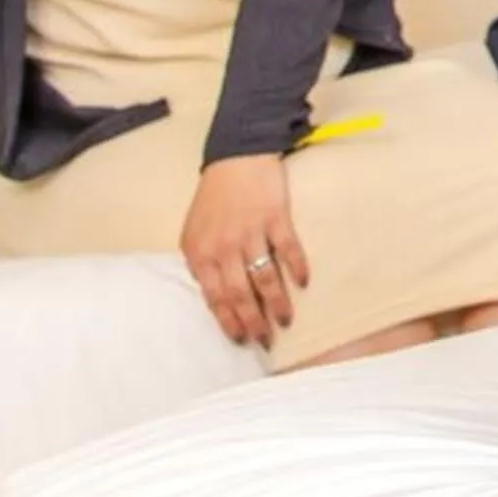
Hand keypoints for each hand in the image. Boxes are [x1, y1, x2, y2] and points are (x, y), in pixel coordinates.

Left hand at [179, 153, 308, 349]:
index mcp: (201, 252)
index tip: (240, 338)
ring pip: (263, 277)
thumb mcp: (194, 231)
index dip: (228, 321)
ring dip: (276, 302)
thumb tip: (213, 294)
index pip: (214, 297)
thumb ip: (201, 262)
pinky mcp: (275, 217)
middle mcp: (224, 246)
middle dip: (252, 320)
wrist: (236, 157)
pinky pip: (287, 248)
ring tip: (284, 319)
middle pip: (239, 293)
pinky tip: (303, 281)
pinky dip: (296, 267)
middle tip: (264, 339)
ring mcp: (251, 232)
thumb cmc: (215, 197)